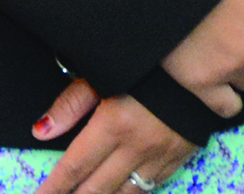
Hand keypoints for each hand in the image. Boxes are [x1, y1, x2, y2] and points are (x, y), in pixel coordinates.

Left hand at [30, 79, 195, 193]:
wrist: (201, 64)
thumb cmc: (148, 62)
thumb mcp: (103, 73)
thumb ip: (71, 104)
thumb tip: (42, 130)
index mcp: (113, 124)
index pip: (74, 166)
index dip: (54, 187)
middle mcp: (134, 148)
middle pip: (97, 189)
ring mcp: (157, 157)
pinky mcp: (176, 159)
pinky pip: (149, 188)